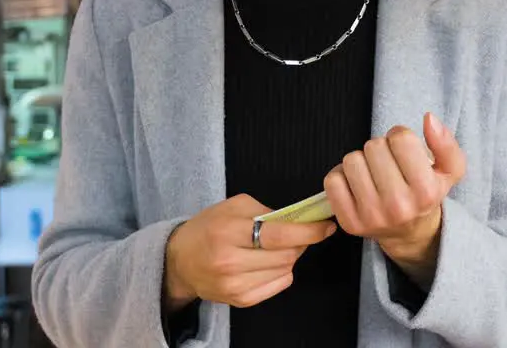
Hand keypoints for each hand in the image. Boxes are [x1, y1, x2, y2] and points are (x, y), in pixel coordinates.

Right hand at [163, 194, 335, 309]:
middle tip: (298, 234)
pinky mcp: (239, 300)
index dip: (308, 231)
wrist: (180, 260)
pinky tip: (267, 263)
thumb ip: (267, 211)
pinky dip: (281, 272)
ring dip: (290, 257)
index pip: (278, 235)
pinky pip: (278, 286)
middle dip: (301, 243)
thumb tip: (300, 221)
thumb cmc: (209, 227)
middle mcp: (229, 262)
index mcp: (227, 232)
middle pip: (286, 255)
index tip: (325, 227)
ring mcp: (234, 285)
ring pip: (285, 271)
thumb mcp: (234, 206)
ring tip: (277, 248)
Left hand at [324, 113, 466, 264]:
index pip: (400, 137)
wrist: (409, 232)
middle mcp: (399, 207)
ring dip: (360, 161)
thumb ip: (446, 142)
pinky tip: (357, 184)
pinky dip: (342, 176)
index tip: (404, 151)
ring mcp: (372, 217)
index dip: (400, 137)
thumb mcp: (449, 170)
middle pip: (373, 146)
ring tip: (373, 174)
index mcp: (425, 191)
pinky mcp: (350, 223)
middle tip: (388, 164)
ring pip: (351, 160)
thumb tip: (429, 119)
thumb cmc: (426, 193)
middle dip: (380, 148)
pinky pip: (332, 180)